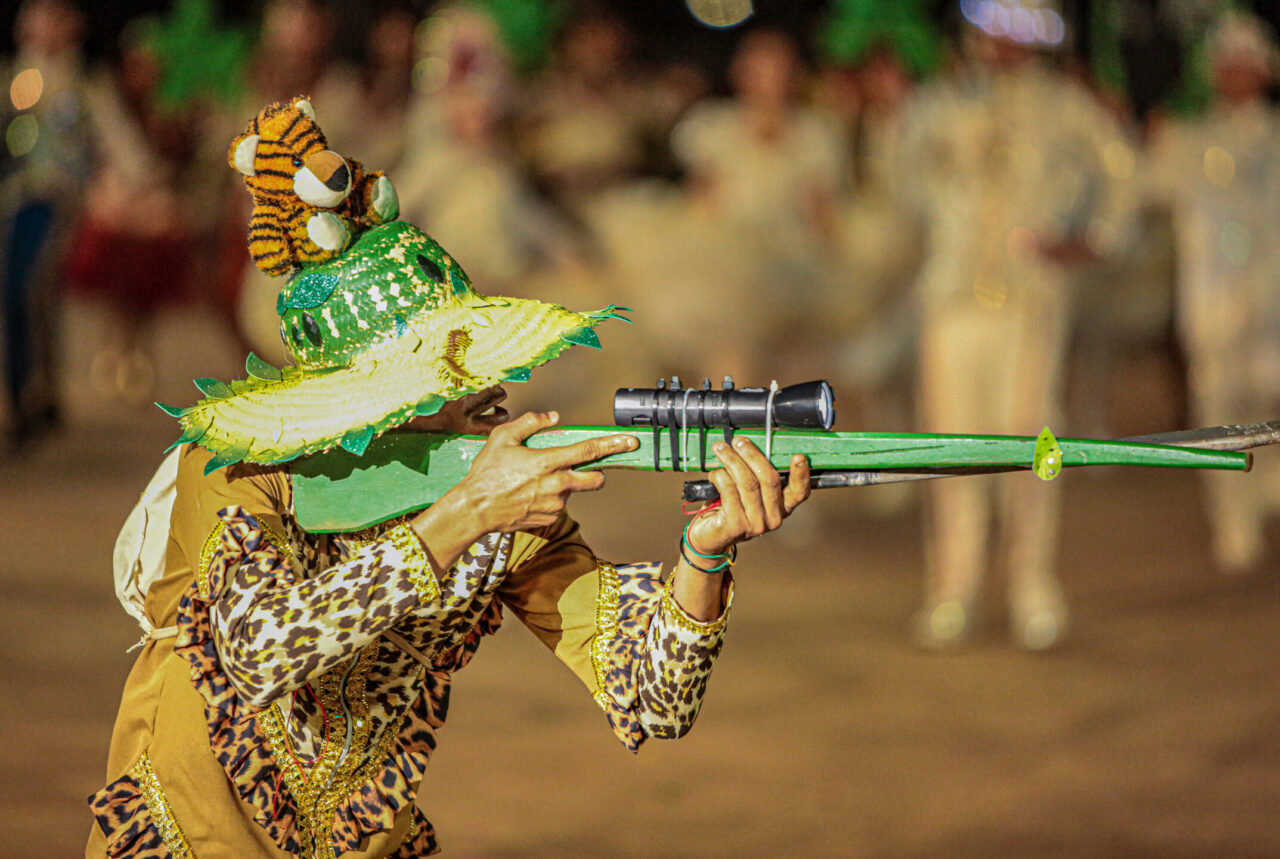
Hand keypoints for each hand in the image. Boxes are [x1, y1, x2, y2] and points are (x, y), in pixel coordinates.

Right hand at [451, 411, 637, 532]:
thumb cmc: (486, 473)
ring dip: (565, 484)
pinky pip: (560, 505)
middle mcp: (556, 485)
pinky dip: (552, 498)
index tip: (629, 442)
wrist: (475, 509)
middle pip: (596, 479)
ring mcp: (555, 504)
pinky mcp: (550, 519)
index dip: (612, 445)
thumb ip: (531, 423)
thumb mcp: (502, 438)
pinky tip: (531, 494)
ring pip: (574, 491)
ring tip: (536, 481)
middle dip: (599, 473)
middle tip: (590, 468)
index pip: (588, 451)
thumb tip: (553, 418)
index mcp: (547, 462)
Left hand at [685, 437, 810, 556]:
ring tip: (720, 449)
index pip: (800, 492)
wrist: (710, 539)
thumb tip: (748, 445)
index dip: (801, 474)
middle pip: (769, 479)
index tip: (798, 456)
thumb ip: (755, 475)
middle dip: (753, 455)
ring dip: (732, 460)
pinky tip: (714, 473)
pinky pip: (729, 491)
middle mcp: (773, 518)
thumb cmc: (729, 509)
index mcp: (782, 508)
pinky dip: (720, 477)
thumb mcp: (749, 493)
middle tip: (739, 441)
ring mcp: (755, 524)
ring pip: (747, 483)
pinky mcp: (735, 526)